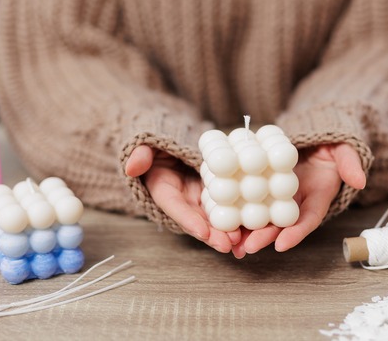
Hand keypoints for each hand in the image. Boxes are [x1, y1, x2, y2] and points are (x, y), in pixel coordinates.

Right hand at [125, 145, 240, 252]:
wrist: (171, 144)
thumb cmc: (156, 144)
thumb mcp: (145, 146)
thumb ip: (140, 155)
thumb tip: (132, 166)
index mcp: (163, 191)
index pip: (175, 208)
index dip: (189, 220)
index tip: (202, 232)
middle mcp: (184, 201)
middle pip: (198, 221)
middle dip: (213, 234)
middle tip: (228, 244)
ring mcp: (201, 199)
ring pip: (215, 219)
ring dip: (228, 233)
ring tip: (243, 243)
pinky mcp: (216, 195)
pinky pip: (228, 208)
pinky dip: (239, 220)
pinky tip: (255, 229)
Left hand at [231, 143, 365, 257]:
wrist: (315, 139)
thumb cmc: (331, 144)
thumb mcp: (344, 150)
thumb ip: (350, 164)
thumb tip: (359, 180)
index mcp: (318, 197)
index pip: (308, 219)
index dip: (296, 232)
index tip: (283, 244)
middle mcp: (296, 202)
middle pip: (281, 223)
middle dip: (265, 236)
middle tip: (248, 247)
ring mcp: (279, 195)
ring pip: (263, 217)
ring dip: (247, 231)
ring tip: (231, 243)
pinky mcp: (262, 186)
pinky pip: (250, 200)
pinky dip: (238, 211)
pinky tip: (222, 220)